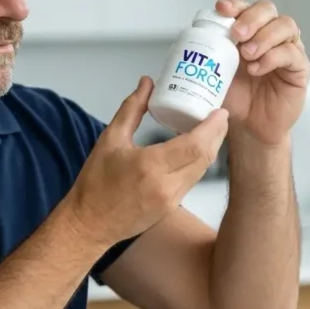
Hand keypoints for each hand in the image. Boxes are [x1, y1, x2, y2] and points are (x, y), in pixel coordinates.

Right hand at [64, 76, 228, 247]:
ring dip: (210, 149)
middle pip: (205, 157)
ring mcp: (171, 200)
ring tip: (210, 130)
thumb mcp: (110, 139)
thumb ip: (132, 109)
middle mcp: (166, 185)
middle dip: (217, 135)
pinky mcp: (172, 208)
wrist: (90, 224)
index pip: (195, 145)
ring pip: (202, 170)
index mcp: (150, 165)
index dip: (213, 127)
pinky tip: (194, 150)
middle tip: (220, 117)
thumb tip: (147, 83)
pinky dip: (197, 163)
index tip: (220, 112)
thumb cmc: (95, 183)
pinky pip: (192, 181)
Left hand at [217, 0, 309, 146]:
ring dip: (263, 36)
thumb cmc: (235, 99)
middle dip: (251, 18)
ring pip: (285, 26)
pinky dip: (273, 57)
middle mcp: (269, 36)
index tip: (222, 9)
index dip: (235, 4)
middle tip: (236, 34)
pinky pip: (292, 53)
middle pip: (267, 9)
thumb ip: (207, 58)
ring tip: (246, 55)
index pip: (245, 8)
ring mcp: (287, 49)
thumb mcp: (215, 75)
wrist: (250, 128)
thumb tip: (186, 46)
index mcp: (248, 32)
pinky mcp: (299, 68)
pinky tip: (257, 68)